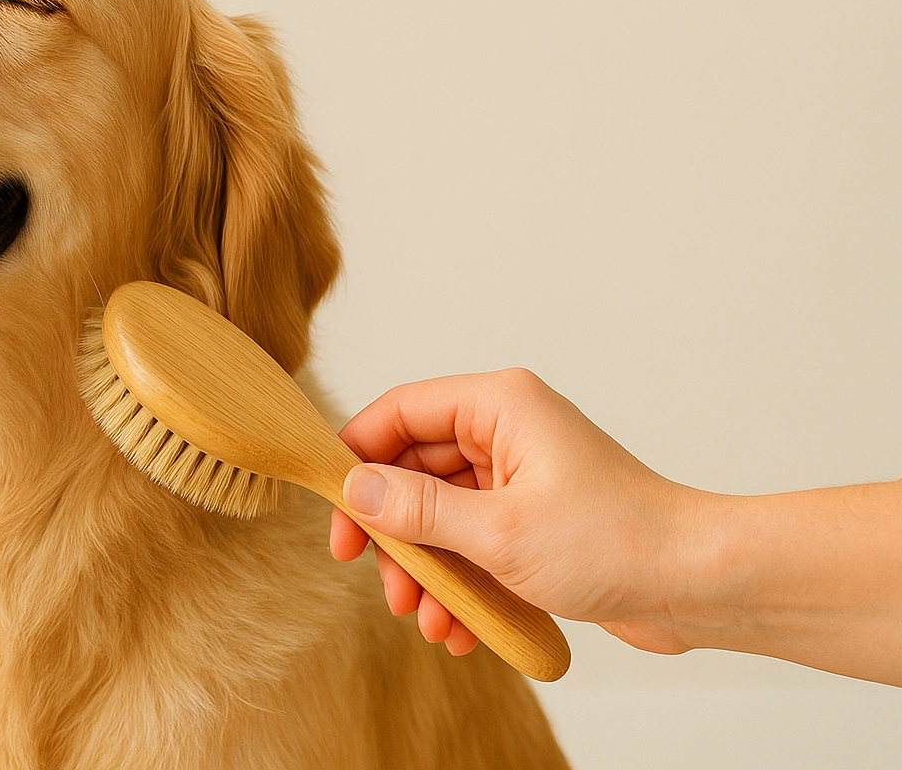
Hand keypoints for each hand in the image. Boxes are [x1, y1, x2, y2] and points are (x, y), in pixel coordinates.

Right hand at [329, 369, 703, 655]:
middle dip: (394, 534)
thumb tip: (354, 488)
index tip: (336, 515)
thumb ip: (418, 508)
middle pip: (413, 469)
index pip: (398, 413)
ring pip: (440, 514)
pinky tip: (460, 628)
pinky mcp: (533, 518)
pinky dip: (460, 582)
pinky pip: (473, 542)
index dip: (356, 460)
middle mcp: (506, 431)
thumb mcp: (499, 531)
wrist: (699, 584)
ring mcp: (520, 476)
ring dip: (426, 570)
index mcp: (498, 405)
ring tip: (426, 619)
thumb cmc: (617, 542)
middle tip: (379, 582)